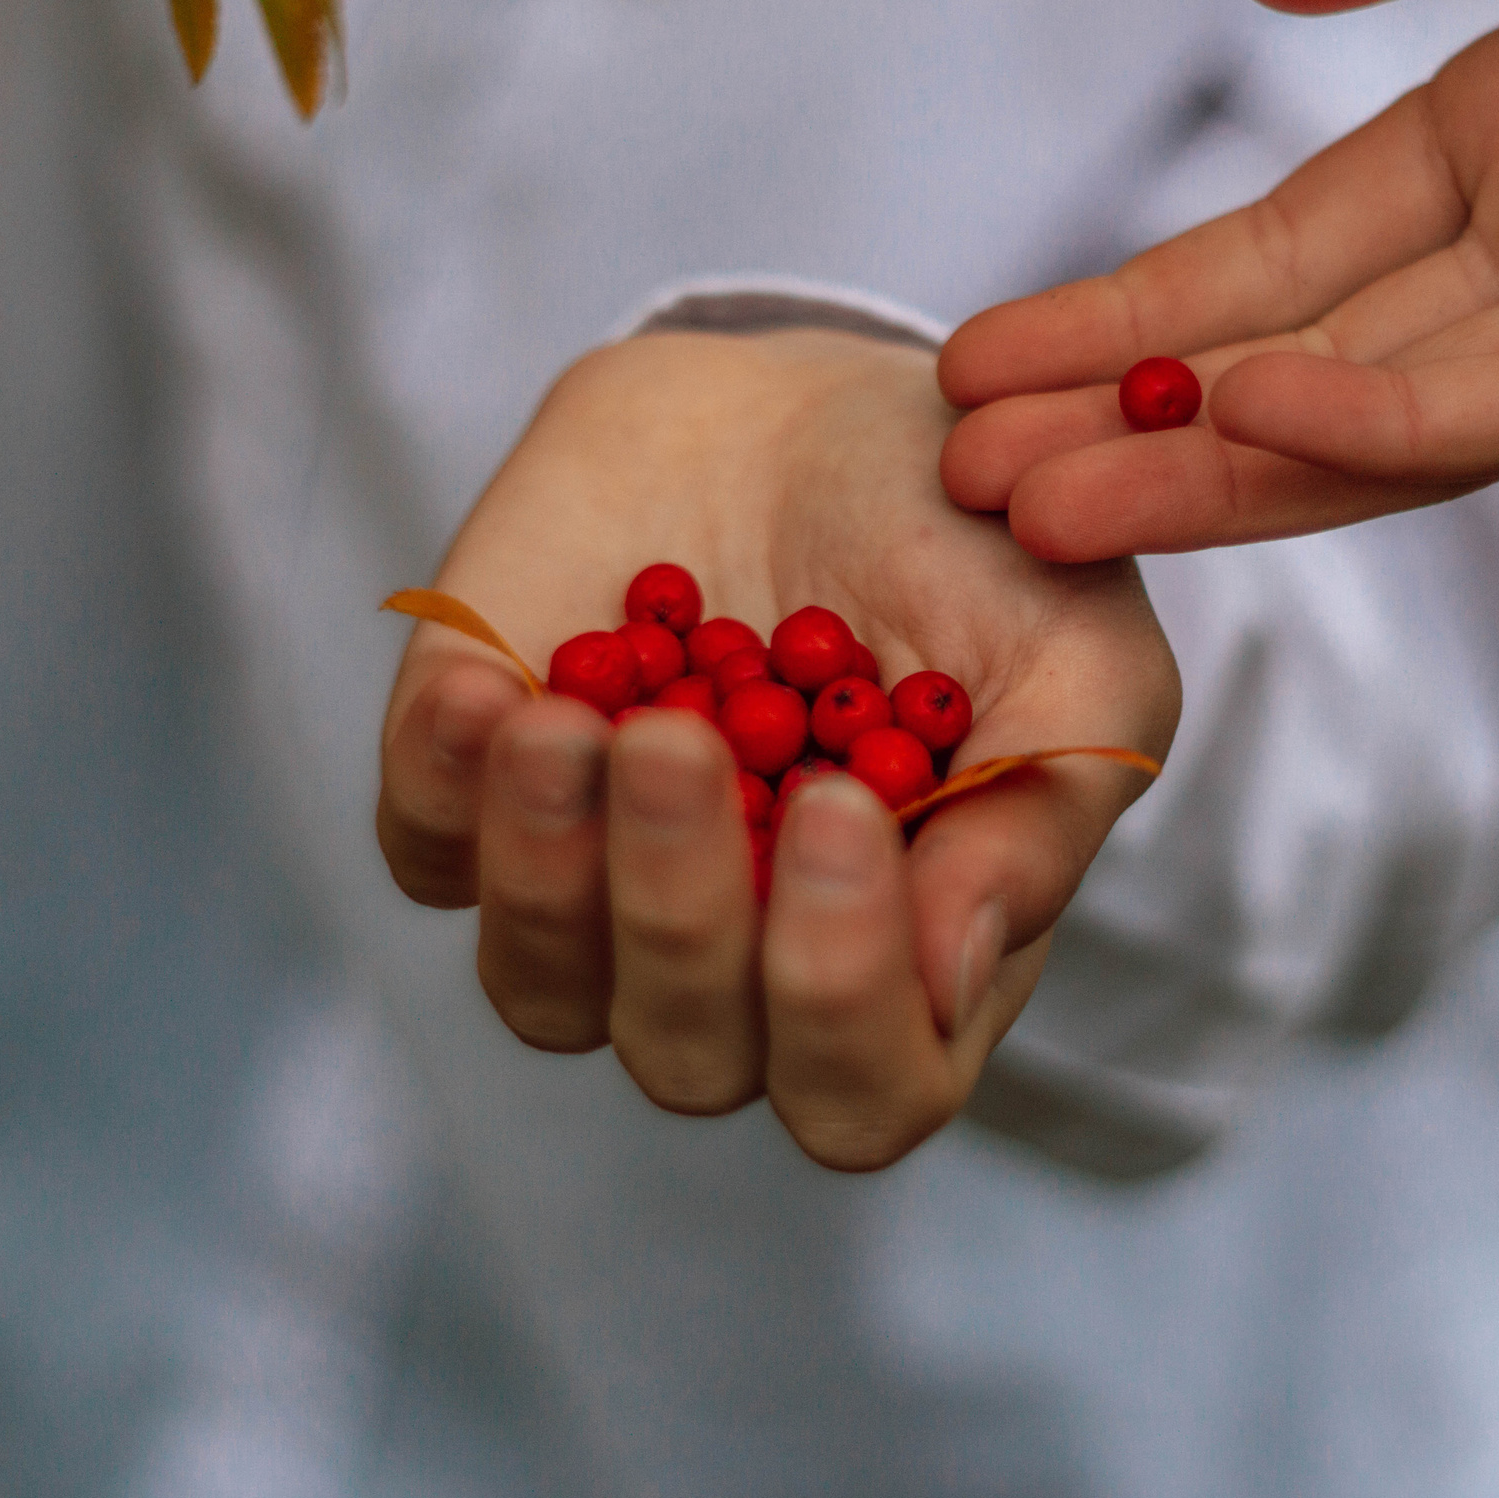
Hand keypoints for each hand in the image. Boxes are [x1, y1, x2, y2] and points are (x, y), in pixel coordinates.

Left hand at [376, 331, 1178, 1170]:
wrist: (820, 404)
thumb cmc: (972, 544)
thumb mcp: (1072, 653)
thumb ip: (1038, 814)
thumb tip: (952, 975)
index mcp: (907, 966)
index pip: (861, 1092)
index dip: (839, 998)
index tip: (841, 809)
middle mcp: (747, 970)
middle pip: (689, 1053)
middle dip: (678, 909)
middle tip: (685, 739)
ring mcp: (601, 897)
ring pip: (540, 986)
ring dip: (546, 868)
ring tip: (568, 717)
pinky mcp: (479, 800)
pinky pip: (426, 856)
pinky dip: (444, 786)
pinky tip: (489, 688)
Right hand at [938, 0, 1498, 558]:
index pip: (1277, 257)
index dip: (1124, 313)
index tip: (983, 364)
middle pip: (1302, 356)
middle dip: (1133, 419)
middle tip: (965, 480)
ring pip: (1391, 411)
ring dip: (1220, 460)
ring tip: (1051, 503)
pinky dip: (1400, 417)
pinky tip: (1262, 420)